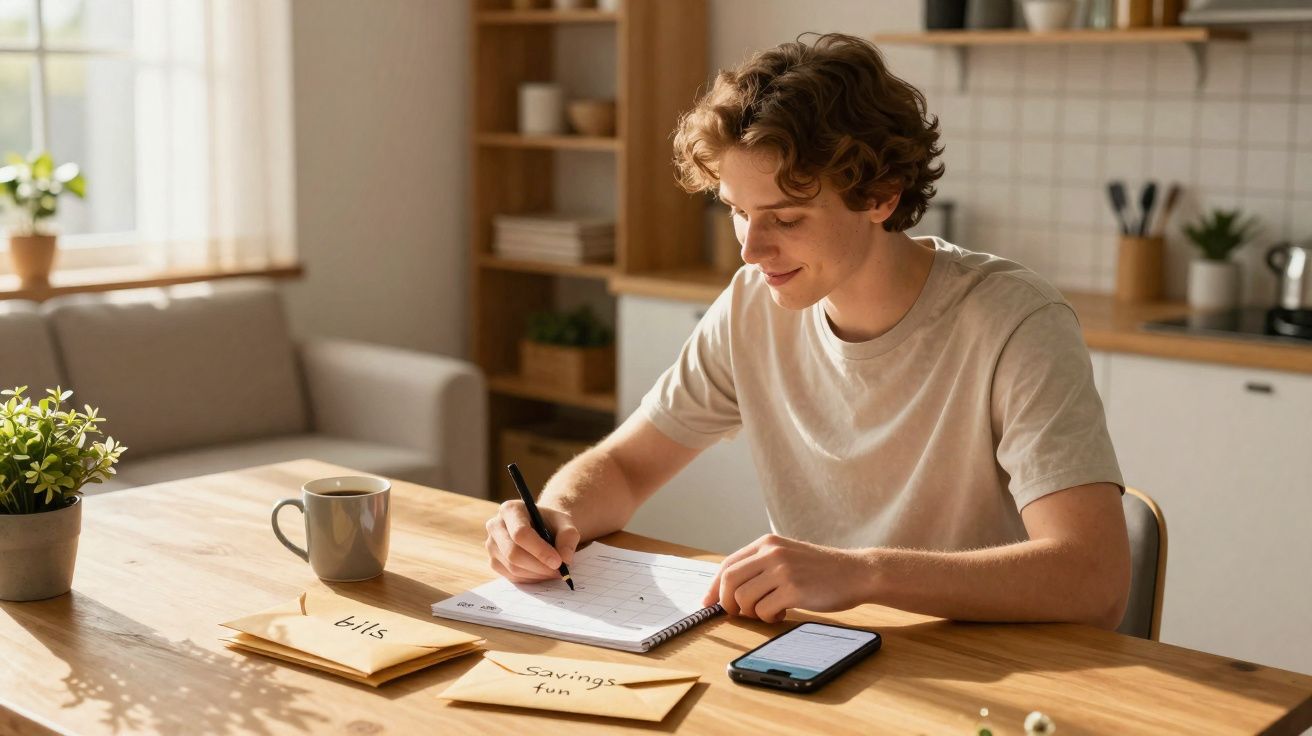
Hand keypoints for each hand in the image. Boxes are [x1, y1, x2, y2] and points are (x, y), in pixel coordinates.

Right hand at [484, 501, 580, 583]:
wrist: (540, 527)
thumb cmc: (551, 523)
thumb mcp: (565, 523)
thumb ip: (568, 536)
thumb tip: (565, 559)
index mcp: (510, 509)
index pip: (520, 533)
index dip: (539, 550)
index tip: (558, 562)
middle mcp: (495, 525)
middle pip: (513, 552)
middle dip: (539, 566)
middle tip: (559, 571)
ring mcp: (491, 545)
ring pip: (513, 567)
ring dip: (537, 574)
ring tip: (554, 571)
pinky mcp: (494, 561)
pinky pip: (512, 577)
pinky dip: (531, 578)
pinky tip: (542, 572)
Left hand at [702, 534, 871, 622]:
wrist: (856, 572)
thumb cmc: (820, 570)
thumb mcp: (787, 556)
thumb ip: (760, 566)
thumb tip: (727, 590)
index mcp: (767, 542)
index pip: (728, 564)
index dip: (714, 587)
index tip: (708, 603)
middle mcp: (772, 552)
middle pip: (729, 581)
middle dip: (727, 602)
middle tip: (737, 613)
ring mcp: (783, 570)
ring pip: (743, 598)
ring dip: (750, 612)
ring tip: (768, 611)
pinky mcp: (794, 589)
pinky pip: (763, 610)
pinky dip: (767, 617)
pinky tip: (781, 613)